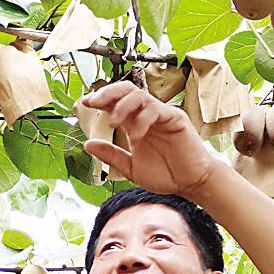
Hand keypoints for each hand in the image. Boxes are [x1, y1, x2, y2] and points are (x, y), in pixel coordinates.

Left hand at [76, 81, 222, 201]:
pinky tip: (136, 135)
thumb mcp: (131, 168)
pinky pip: (156, 109)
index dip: (99, 99)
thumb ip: (111, 155)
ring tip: (113, 123)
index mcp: (135, 124)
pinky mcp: (175, 119)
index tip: (84, 104)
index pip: (115, 102)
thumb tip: (87, 144)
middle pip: (126, 90)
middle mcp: (147, 115)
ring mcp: (161, 115)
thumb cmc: (165, 175)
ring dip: (122, 106)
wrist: (189, 184)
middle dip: (107, 93)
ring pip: (139, 95)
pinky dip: (142, 119)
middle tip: (93, 103)